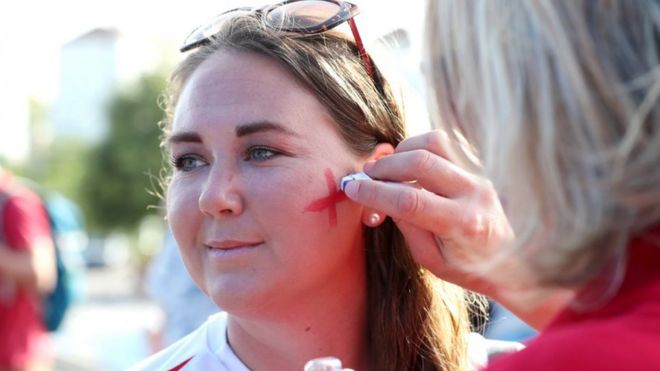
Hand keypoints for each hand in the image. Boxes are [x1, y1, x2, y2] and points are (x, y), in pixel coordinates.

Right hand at [344, 130, 513, 296]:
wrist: (514, 259)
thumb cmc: (469, 266)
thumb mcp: (431, 260)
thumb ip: (407, 226)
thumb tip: (382, 196)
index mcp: (462, 224)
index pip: (409, 201)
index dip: (374, 193)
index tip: (351, 189)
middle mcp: (474, 193)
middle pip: (420, 163)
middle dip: (385, 166)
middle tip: (367, 175)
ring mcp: (480, 174)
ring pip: (435, 142)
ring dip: (403, 149)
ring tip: (391, 167)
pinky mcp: (479, 164)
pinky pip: (446, 142)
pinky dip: (421, 147)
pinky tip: (411, 163)